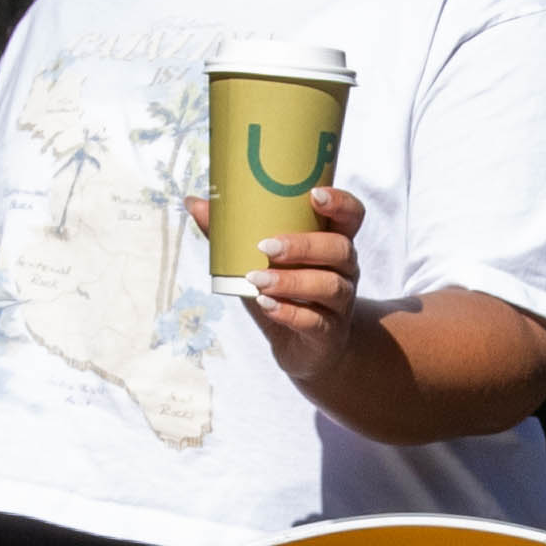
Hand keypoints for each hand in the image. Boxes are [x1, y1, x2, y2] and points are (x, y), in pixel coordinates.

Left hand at [235, 183, 374, 392]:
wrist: (305, 350)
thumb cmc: (284, 294)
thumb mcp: (259, 263)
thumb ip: (231, 234)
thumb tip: (193, 202)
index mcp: (332, 243)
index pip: (352, 215)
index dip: (340, 202)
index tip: (314, 195)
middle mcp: (345, 270)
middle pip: (340, 249)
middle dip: (304, 245)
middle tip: (265, 247)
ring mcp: (341, 303)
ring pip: (330, 286)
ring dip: (291, 281)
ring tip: (257, 280)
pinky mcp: (330, 333)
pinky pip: (316, 321)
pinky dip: (289, 313)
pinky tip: (266, 305)